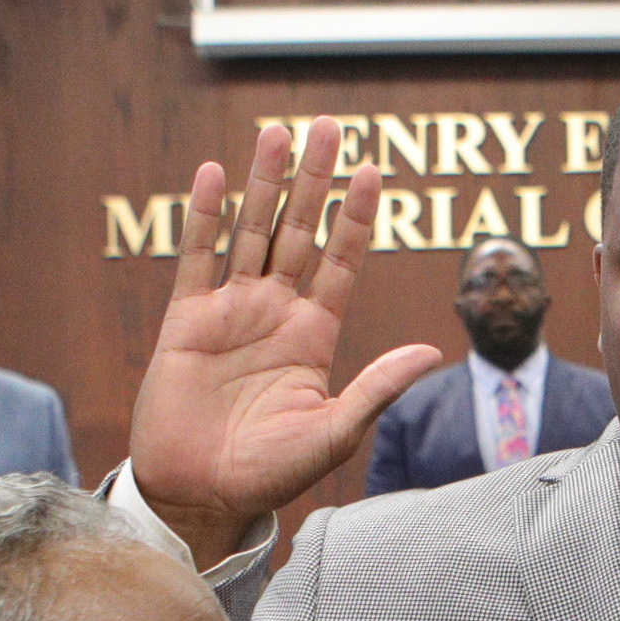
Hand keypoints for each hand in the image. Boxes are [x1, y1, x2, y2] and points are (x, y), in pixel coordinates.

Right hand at [126, 118, 440, 565]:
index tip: (375, 171)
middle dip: (314, 181)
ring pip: (251, 233)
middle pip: (299, 232)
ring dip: (264, 183)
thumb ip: (377, 387)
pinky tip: (217, 174)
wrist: (200, 494)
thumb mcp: (335, 432)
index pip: (342, 262)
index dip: (356, 218)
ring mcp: (230, 312)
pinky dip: (206, 216)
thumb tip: (434, 352)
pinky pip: (197, 257)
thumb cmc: (269, 474)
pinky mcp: (186, 321)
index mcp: (314, 336)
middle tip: (328, 126)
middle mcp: (275, 314)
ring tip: (277, 132)